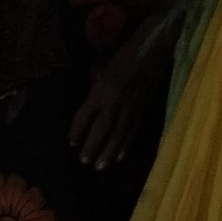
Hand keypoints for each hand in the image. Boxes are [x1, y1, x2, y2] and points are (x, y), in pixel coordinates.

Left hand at [70, 27, 166, 168]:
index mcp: (101, 92)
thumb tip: (86, 106)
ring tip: (100, 167)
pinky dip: (125, 146)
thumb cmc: (122, 57)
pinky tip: (120, 157)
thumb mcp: (101, 70)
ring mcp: (130, 109)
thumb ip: (93, 88)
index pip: (85, 116)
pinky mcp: (142, 111)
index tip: (71, 143)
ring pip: (118, 135)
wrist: (150, 53)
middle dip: (92, 147)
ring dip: (108, 152)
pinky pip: (133, 131)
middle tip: (84, 162)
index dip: (77, 131)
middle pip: (101, 130)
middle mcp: (114, 103)